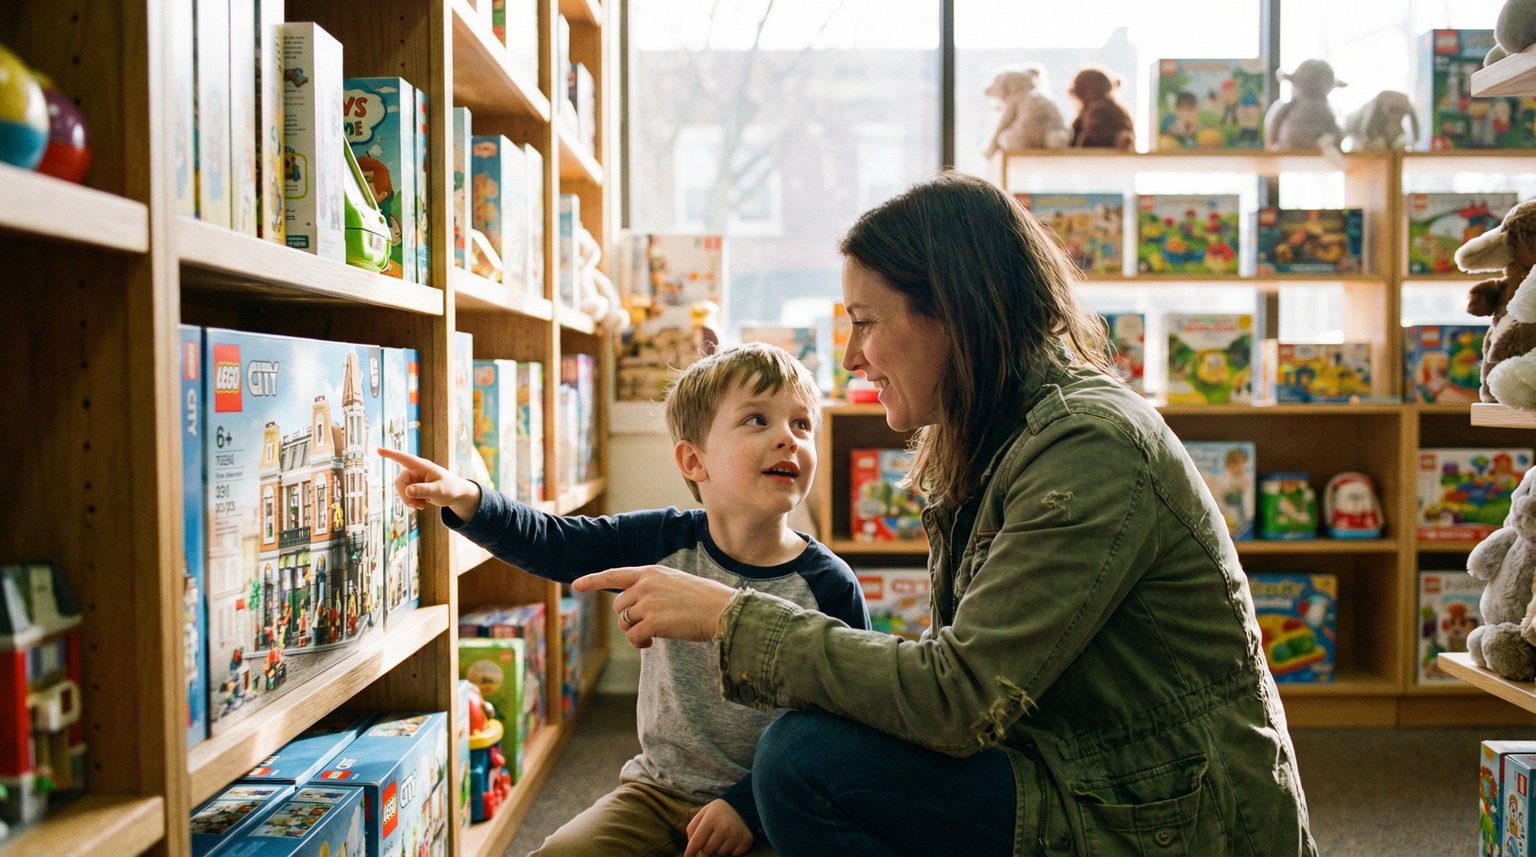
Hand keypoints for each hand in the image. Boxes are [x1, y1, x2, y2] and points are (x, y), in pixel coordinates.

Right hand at [377, 446, 480, 521]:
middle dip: (404, 495)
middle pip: (399, 481)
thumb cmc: (450, 488)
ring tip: (421, 506)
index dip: (390, 454)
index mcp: (422, 466)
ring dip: (409, 500)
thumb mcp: (438, 491)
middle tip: (416, 506)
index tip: (378, 450)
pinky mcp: (414, 486)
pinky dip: (411, 501)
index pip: (404, 458)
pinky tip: (422, 505)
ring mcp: (414, 479)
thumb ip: (423, 490)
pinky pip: (405, 494)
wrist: (456, 494)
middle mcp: (416, 471)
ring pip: (401, 490)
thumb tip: (407, 491)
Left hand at [572, 565, 734, 648]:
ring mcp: (648, 603)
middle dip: (628, 619)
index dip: (593, 580)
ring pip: (624, 622)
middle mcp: (645, 585)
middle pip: (619, 606)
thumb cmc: (703, 599)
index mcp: (650, 572)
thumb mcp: (674, 583)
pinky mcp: (653, 622)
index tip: (576, 585)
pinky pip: (633, 637)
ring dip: (635, 631)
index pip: (615, 575)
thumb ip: (652, 589)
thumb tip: (633, 609)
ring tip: (652, 634)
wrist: (722, 610)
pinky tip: (651, 642)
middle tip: (646, 627)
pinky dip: (639, 643)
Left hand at [684, 799, 753, 856]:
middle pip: (707, 850)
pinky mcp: (746, 841)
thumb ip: (692, 828)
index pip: (696, 841)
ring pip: (719, 854)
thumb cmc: (718, 812)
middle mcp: (724, 827)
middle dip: (707, 847)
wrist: (743, 806)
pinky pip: (733, 855)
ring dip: (719, 849)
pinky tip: (733, 839)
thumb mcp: (703, 813)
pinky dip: (731, 850)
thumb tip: (691, 846)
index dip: (690, 852)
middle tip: (713, 836)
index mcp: (711, 818)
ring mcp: (736, 834)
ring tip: (723, 836)